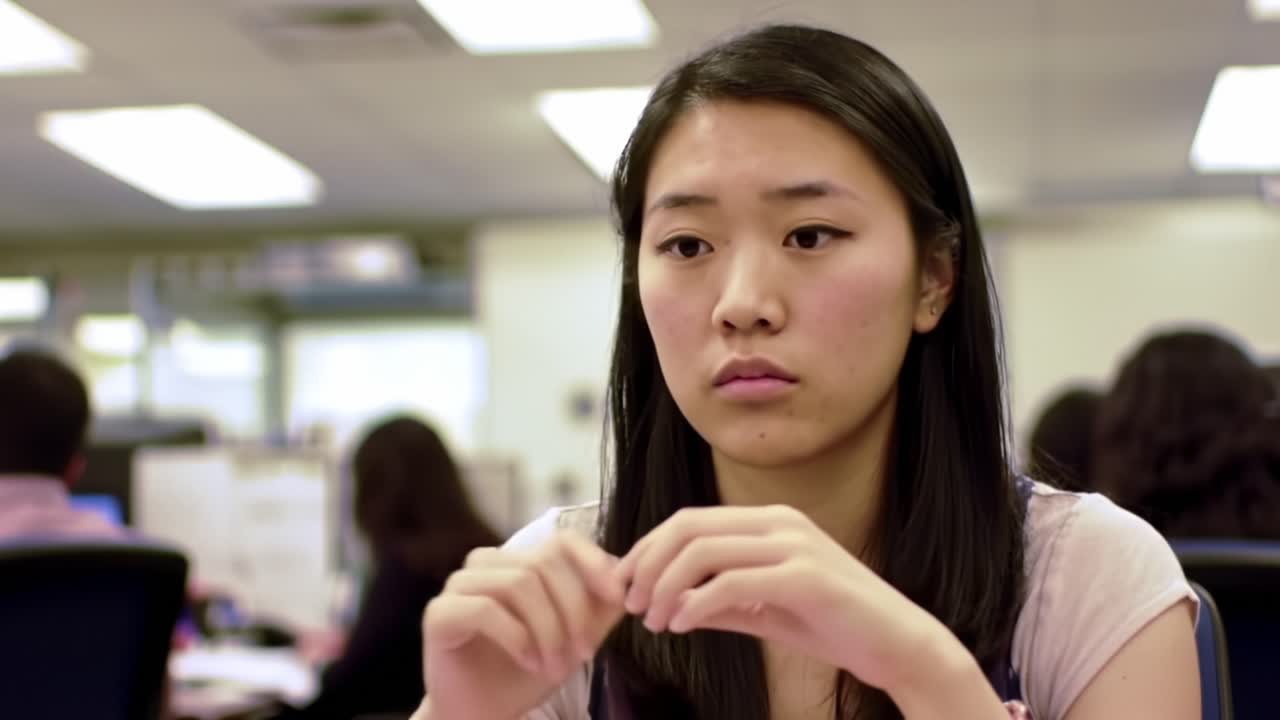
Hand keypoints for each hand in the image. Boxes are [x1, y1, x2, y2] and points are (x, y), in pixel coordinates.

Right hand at [422, 533, 626, 719]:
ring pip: (519, 583)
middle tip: (584, 653)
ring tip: (556, 665)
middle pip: (543, 563)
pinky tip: (529, 662)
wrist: (481, 715)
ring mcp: (459, 585)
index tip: (617, 597)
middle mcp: (486, 564)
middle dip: (572, 610)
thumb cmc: (525, 674)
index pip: (561, 541)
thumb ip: (599, 608)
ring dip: (548, 629)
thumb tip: (624, 578)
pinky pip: (485, 609)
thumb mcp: (575, 639)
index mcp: (518, 562)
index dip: (592, 563)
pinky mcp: (439, 613)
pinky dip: (517, 637)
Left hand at [614, 505, 950, 692]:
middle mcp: (780, 522)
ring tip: (655, 621)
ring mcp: (794, 545)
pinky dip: (697, 604)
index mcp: (770, 521)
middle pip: (688, 527)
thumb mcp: (765, 610)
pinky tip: (683, 625)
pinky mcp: (806, 577)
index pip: (689, 519)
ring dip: (667, 586)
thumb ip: (720, 599)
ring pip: (703, 551)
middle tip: (633, 605)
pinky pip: (732, 583)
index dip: (648, 549)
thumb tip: (668, 602)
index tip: (625, 585)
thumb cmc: (834, 626)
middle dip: (648, 565)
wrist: (898, 645)